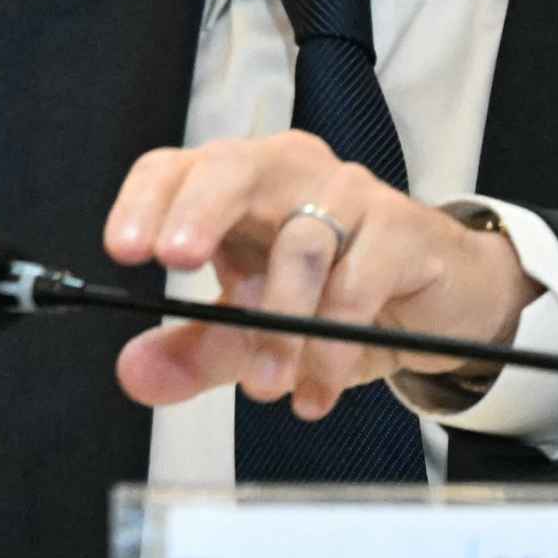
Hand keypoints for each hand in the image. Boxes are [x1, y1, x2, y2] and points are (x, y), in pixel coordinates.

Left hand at [103, 131, 533, 418]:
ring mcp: (349, 192)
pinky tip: (317, 388)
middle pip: (233, 170)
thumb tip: (135, 375)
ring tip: (264, 386)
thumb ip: (195, 349)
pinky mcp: (402, 228)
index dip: (145, 202)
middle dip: (199, 212)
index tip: (122, 250)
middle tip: (176, 262)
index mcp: (235, 182)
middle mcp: (287, 171)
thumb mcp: (254, 326)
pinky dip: (332, 345)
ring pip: (301, 243)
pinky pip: (359, 281)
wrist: (436, 302)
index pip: (176, 169)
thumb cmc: (332, 293)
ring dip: (278, 326)